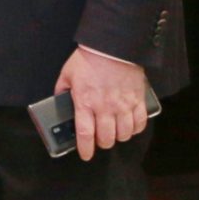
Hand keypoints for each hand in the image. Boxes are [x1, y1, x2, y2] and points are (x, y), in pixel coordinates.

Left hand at [56, 47, 147, 161]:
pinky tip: (131, 125)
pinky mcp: (137, 99)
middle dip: (102, 143)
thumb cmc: (89, 58)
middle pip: (106, 139)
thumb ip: (62, 90)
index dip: (85, 149)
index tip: (86, 155)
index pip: (85, 135)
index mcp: (85, 102)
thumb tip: (59, 101)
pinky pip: (140, 122)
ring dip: (119, 136)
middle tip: (100, 138)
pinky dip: (136, 128)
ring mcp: (123, 105)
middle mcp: (105, 108)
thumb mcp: (67, 73)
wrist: (113, 44)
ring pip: (124, 134)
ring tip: (115, 131)